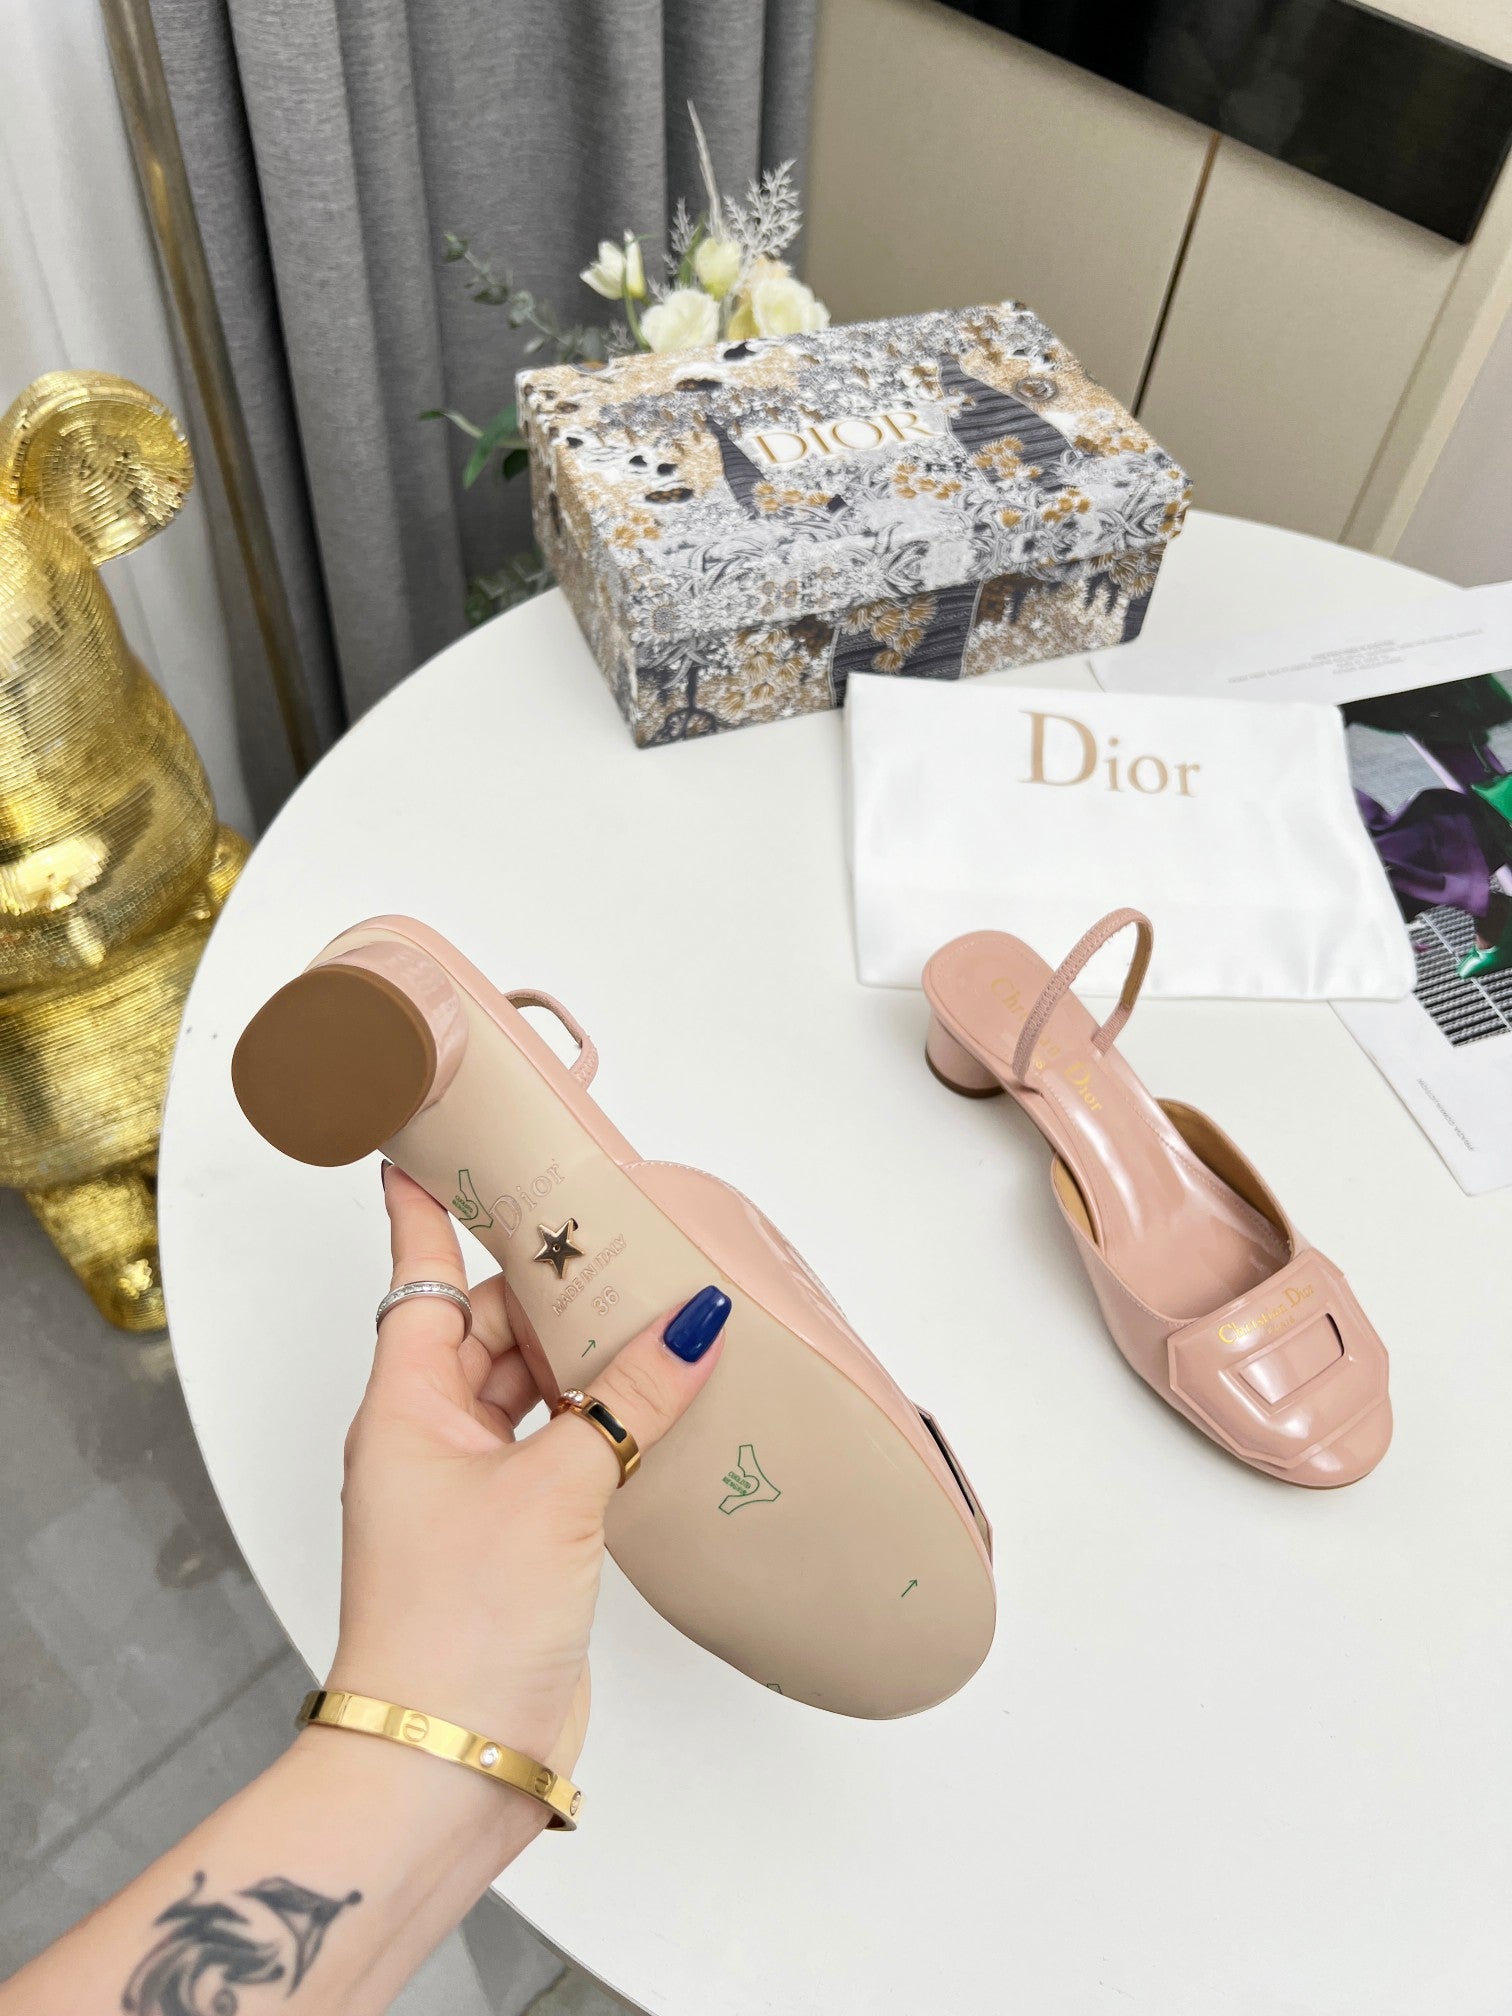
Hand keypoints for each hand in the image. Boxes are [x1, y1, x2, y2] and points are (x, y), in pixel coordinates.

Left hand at [325, 1166, 727, 1775]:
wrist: (449, 1760)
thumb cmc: (456, 1624)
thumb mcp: (554, 1487)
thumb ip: (629, 1398)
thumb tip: (693, 1324)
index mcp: (406, 1405)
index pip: (419, 1277)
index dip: (425, 1210)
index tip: (427, 1146)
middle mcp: (432, 1437)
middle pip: (492, 1327)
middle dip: (550, 1286)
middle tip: (617, 1234)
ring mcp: (475, 1488)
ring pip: (534, 1387)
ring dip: (587, 1357)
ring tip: (653, 1307)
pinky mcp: (520, 1535)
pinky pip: (563, 1447)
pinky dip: (606, 1420)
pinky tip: (657, 1404)